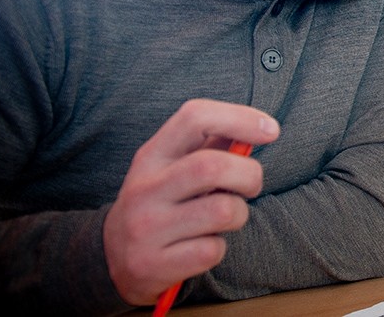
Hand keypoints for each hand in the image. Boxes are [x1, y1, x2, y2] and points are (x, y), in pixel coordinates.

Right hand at [103, 99, 279, 305]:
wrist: (112, 259)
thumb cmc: (162, 203)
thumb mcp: (173, 168)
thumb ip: (212, 145)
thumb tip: (260, 127)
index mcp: (151, 156)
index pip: (194, 118)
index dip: (240, 118)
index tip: (271, 130)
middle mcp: (144, 189)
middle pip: (213, 167)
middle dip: (250, 175)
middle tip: (251, 185)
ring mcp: (145, 228)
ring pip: (223, 211)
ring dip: (238, 214)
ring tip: (224, 218)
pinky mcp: (152, 265)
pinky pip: (212, 250)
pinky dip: (218, 247)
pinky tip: (200, 245)